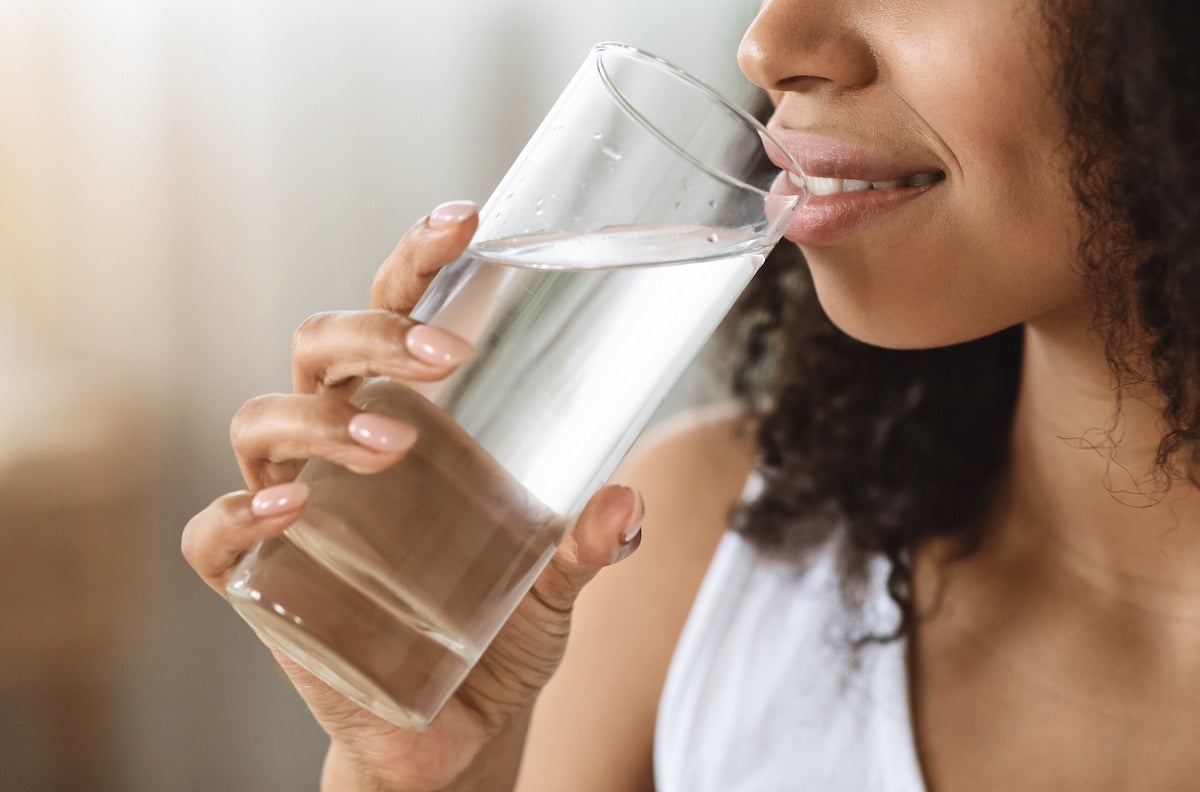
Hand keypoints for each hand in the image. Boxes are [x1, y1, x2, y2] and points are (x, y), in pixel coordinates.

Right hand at [181, 201, 643, 790]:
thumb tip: (627, 500)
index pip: (395, 315)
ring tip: (393, 446)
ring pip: (261, 419)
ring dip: (321, 420)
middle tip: (446, 356)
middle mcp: (340, 445)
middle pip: (320, 349)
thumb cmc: (499, 634)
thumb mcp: (556, 585)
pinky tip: (287, 511)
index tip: (467, 220)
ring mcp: (294, 508)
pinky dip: (236, 514)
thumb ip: (589, 545)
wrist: (455, 733)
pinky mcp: (260, 581)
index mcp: (408, 417)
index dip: (417, 261)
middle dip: (372, 334)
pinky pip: (214, 534)